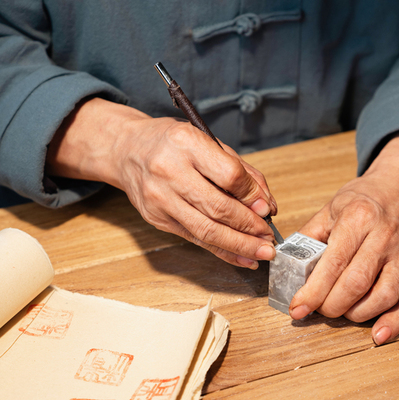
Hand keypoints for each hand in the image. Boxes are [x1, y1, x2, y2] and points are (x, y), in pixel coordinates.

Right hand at [47, 98, 276, 267]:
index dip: (253, 196)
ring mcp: (160, 199)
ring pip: (207, 231)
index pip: (229, 175)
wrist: (127, 150)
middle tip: (270, 239)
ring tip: (262, 252)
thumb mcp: (208, 142)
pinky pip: (195, 239)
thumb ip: (240, 170)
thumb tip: (267, 205)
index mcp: (186, 143)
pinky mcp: (157, 219)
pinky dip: (222, 251)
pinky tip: (242, 257)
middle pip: (218, 209)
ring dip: (239, 246)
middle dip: (250, 228)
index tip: (268, 209)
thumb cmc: (173, 144)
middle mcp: (170, 171)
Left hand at [289, 131, 398, 343]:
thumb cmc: (364, 197)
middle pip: (357, 284)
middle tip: (316, 310)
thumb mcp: (331, 207)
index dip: (313, 292)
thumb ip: (309, 236)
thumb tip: (285, 263)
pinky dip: (393, 323)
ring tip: (341, 312)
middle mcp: (383, 239)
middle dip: (332, 306)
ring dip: (358, 314)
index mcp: (358, 220)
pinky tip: (377, 335)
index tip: (297, 308)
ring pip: (383, 296)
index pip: (333, 264)